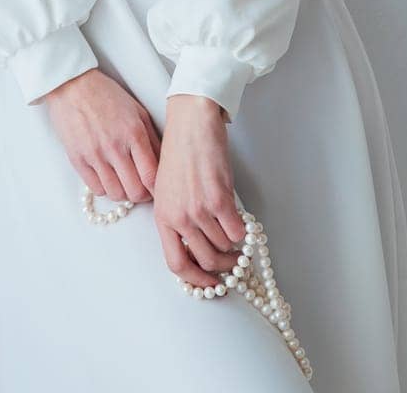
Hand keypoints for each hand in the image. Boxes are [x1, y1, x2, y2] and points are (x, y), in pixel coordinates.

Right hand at [42, 68, 161, 203]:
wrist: (73, 85)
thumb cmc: (106, 95)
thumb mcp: (137, 111)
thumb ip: (152, 138)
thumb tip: (162, 163)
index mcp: (134, 133)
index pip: (151, 176)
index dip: (157, 189)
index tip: (157, 189)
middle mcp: (115, 147)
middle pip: (135, 192)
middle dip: (141, 194)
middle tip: (141, 188)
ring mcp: (95, 155)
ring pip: (116, 194)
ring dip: (123, 192)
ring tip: (124, 182)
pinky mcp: (78, 159)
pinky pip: (96, 189)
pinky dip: (105, 188)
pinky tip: (107, 177)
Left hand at [153, 94, 245, 288]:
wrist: (190, 123)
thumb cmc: (180, 152)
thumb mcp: (168, 189)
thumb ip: (178, 219)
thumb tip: (198, 249)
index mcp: (163, 217)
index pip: (177, 264)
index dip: (197, 280)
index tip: (211, 282)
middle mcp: (179, 217)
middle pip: (206, 260)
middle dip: (223, 265)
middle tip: (233, 260)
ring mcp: (199, 209)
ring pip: (224, 247)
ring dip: (234, 246)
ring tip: (235, 234)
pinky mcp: (220, 199)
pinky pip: (237, 231)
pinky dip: (244, 232)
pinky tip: (242, 221)